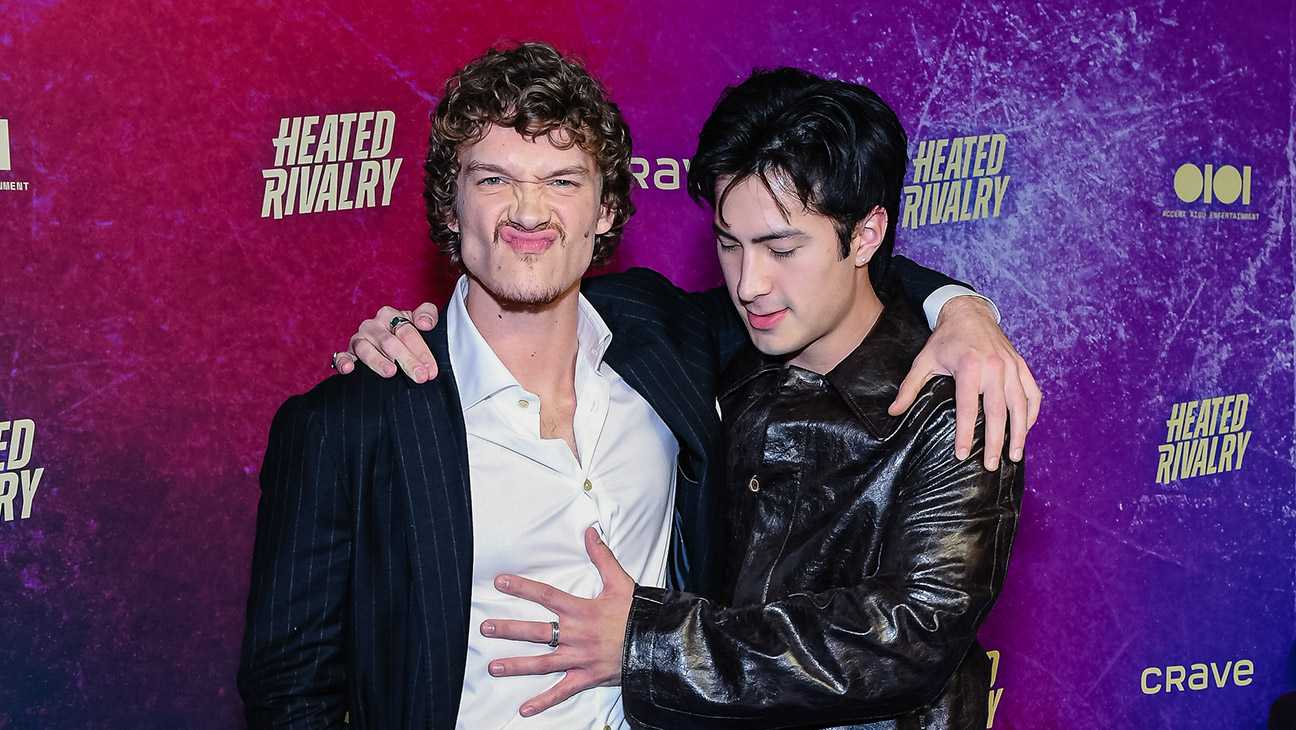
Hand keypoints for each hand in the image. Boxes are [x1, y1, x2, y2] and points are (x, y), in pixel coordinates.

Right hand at [332, 303, 438, 381]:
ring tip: (391, 372)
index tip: (431, 369)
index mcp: (389, 315)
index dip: (422, 351)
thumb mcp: (417, 320)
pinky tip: (349, 369)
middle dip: (407, 360)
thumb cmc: (405, 333)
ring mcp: (358, 340)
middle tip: (420, 377)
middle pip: (390, 343)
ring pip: (366, 349)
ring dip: (378, 361)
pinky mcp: (348, 354)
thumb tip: (425, 324)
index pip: (407, 333)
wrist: (388, 343)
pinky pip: (342, 356)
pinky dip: (343, 362)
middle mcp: (372, 326)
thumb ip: (427, 314)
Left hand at [482, 527, 633, 716]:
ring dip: (516, 665)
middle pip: (536, 631)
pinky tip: (525, 708)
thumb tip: (590, 532)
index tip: (500, 582)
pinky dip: (544, 701)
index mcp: (582, 610)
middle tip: (485, 628)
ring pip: (542, 663)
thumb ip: (601, 557)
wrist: (658, 642)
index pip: (545, 595)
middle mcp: (576, 635)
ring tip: (494, 666)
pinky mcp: (587, 678)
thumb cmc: (638, 613)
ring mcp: (579, 659)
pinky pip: (562, 691)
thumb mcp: (620, 582)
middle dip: (509, 630)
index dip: (522, 588)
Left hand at [889, 295, 1040, 469]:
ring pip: (1020, 405)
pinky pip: (1033, 393)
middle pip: (998, 412)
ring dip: (1020, 434)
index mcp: (969, 367)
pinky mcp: (1021, 365)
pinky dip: (1032, 413)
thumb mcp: (924, 360)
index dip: (965, 434)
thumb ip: (910, 387)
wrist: (968, 312)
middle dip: (996, 442)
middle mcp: (994, 367)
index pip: (968, 408)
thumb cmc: (945, 339)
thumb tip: (894, 411)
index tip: (963, 455)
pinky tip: (1026, 430)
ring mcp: (1011, 367)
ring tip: (1015, 456)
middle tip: (992, 465)